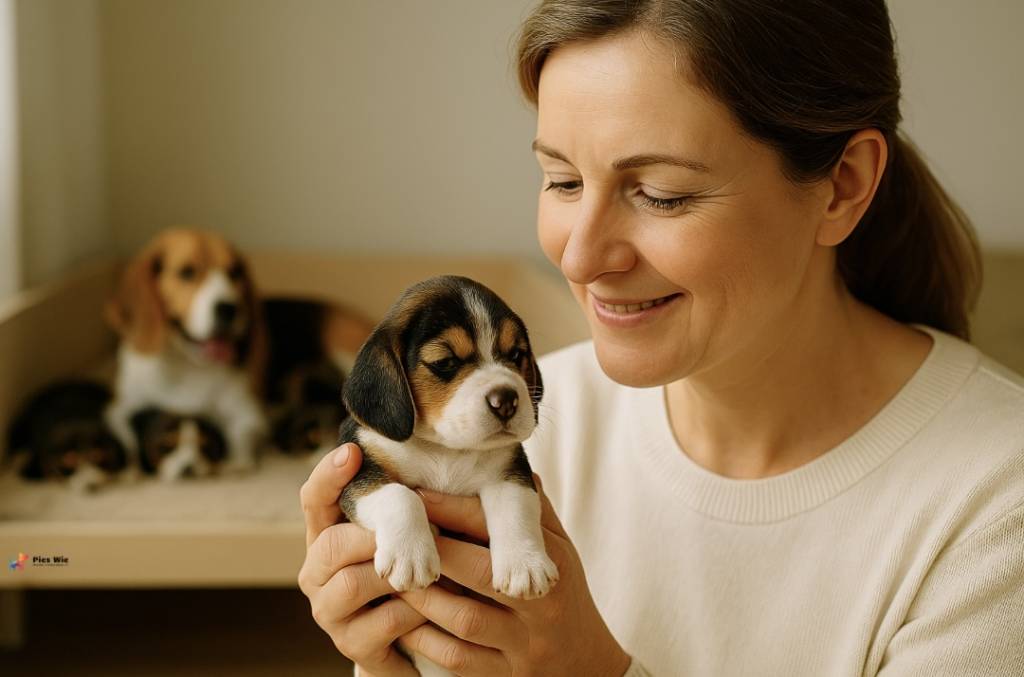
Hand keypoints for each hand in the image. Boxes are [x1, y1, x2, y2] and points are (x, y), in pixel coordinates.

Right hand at [297, 443, 425, 675]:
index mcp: (328, 535)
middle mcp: (318, 573)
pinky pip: (384, 621)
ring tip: (431, 571)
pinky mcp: (353, 647)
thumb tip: (434, 475)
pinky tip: (434, 605)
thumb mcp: (410, 535)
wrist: (414, 642)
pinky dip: (416, 610)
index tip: (352, 451)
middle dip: (376, 536)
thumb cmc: (412, 572)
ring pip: (353, 583)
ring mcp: (331, 612)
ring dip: (399, 574)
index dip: (328, 476)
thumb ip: (408, 506)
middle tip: (418, 534)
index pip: (314, 500)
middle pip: (331, 544)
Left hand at [395, 477, 631, 676]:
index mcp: (554, 562)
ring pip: (465, 619)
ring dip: (425, 597)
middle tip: (398, 535)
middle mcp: (541, 605)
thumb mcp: (560, 550)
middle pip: (481, 573)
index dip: (455, 510)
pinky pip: (458, 660)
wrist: (587, 667)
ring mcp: (523, 645)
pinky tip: (405, 623)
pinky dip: (426, 641)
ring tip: (396, 578)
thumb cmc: (566, 596)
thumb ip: (534, 512)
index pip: (500, 528)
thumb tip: (515, 464)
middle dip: (436, 551)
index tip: (418, 495)